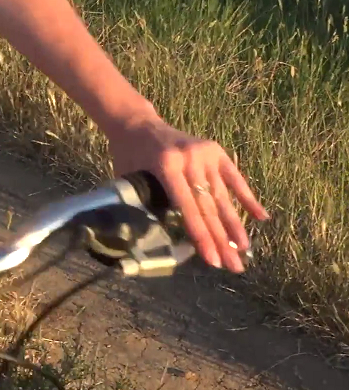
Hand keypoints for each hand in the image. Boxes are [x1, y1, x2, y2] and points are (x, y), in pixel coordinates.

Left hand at [105, 113, 269, 272]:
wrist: (136, 122)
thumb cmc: (128, 155)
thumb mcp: (129, 179)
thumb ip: (146, 205)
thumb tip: (162, 243)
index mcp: (166, 166)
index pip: (187, 208)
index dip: (201, 236)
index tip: (213, 262)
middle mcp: (189, 159)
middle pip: (208, 206)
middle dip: (221, 239)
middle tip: (234, 267)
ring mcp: (204, 152)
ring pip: (222, 196)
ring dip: (234, 225)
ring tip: (244, 250)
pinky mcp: (214, 149)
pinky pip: (234, 177)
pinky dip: (247, 197)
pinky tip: (261, 217)